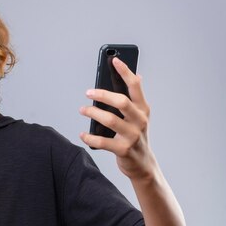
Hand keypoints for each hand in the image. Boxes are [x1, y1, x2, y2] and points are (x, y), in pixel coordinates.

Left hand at [79, 57, 154, 180]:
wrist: (143, 165)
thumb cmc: (136, 136)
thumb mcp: (139, 117)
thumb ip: (136, 99)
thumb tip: (138, 75)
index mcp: (143, 109)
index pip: (135, 87)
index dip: (126, 72)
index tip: (114, 60)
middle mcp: (140, 121)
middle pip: (121, 102)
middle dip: (103, 94)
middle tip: (88, 92)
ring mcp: (133, 136)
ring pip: (110, 120)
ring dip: (93, 113)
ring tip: (82, 109)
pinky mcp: (124, 150)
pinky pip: (103, 142)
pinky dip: (90, 137)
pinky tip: (82, 134)